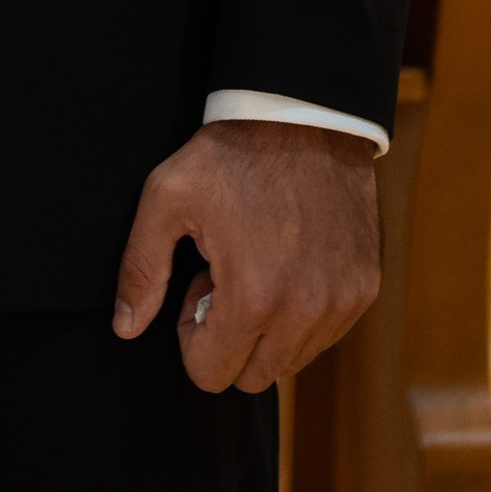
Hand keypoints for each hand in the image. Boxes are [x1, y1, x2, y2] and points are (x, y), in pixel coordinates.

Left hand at [112, 118, 379, 393]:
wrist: (303, 115)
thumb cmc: (230, 155)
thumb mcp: (167, 196)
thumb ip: (141, 269)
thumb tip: (126, 329)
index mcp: (254, 298)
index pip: (212, 374)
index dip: (192, 336)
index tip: (197, 287)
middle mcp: (305, 313)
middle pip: (253, 376)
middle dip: (229, 338)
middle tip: (224, 278)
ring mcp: (341, 304)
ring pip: (292, 361)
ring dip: (267, 330)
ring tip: (256, 266)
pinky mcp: (364, 290)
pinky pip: (325, 335)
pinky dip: (302, 315)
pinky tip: (288, 262)